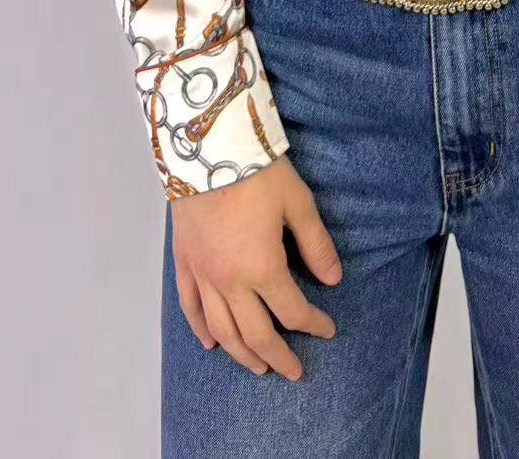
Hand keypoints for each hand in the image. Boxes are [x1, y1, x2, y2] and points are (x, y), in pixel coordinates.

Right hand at [171, 153, 343, 379]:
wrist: (207, 146)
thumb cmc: (257, 171)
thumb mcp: (298, 203)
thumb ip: (316, 245)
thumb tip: (333, 279)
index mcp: (262, 268)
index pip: (292, 311)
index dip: (313, 324)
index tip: (328, 329)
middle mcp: (230, 281)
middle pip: (255, 333)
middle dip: (277, 356)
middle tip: (293, 372)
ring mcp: (203, 274)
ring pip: (222, 329)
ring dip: (241, 353)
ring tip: (258, 367)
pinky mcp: (185, 262)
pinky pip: (191, 306)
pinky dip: (201, 329)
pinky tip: (211, 343)